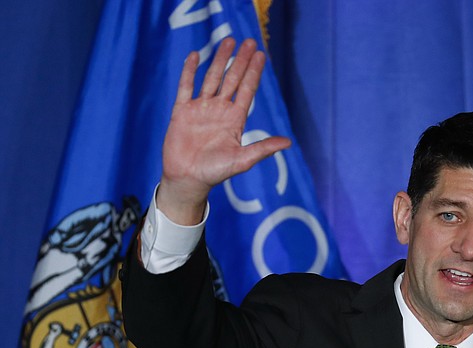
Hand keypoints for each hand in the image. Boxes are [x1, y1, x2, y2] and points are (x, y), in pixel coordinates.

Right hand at [159, 37, 291, 224]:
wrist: (188, 179)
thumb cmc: (216, 172)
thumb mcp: (242, 160)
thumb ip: (263, 149)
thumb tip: (288, 143)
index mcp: (234, 120)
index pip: (247, 90)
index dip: (254, 73)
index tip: (261, 55)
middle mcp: (219, 110)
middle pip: (232, 79)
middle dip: (241, 61)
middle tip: (249, 41)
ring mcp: (200, 109)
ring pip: (211, 78)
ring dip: (219, 60)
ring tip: (228, 41)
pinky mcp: (182, 111)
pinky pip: (185, 87)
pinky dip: (189, 72)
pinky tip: (195, 56)